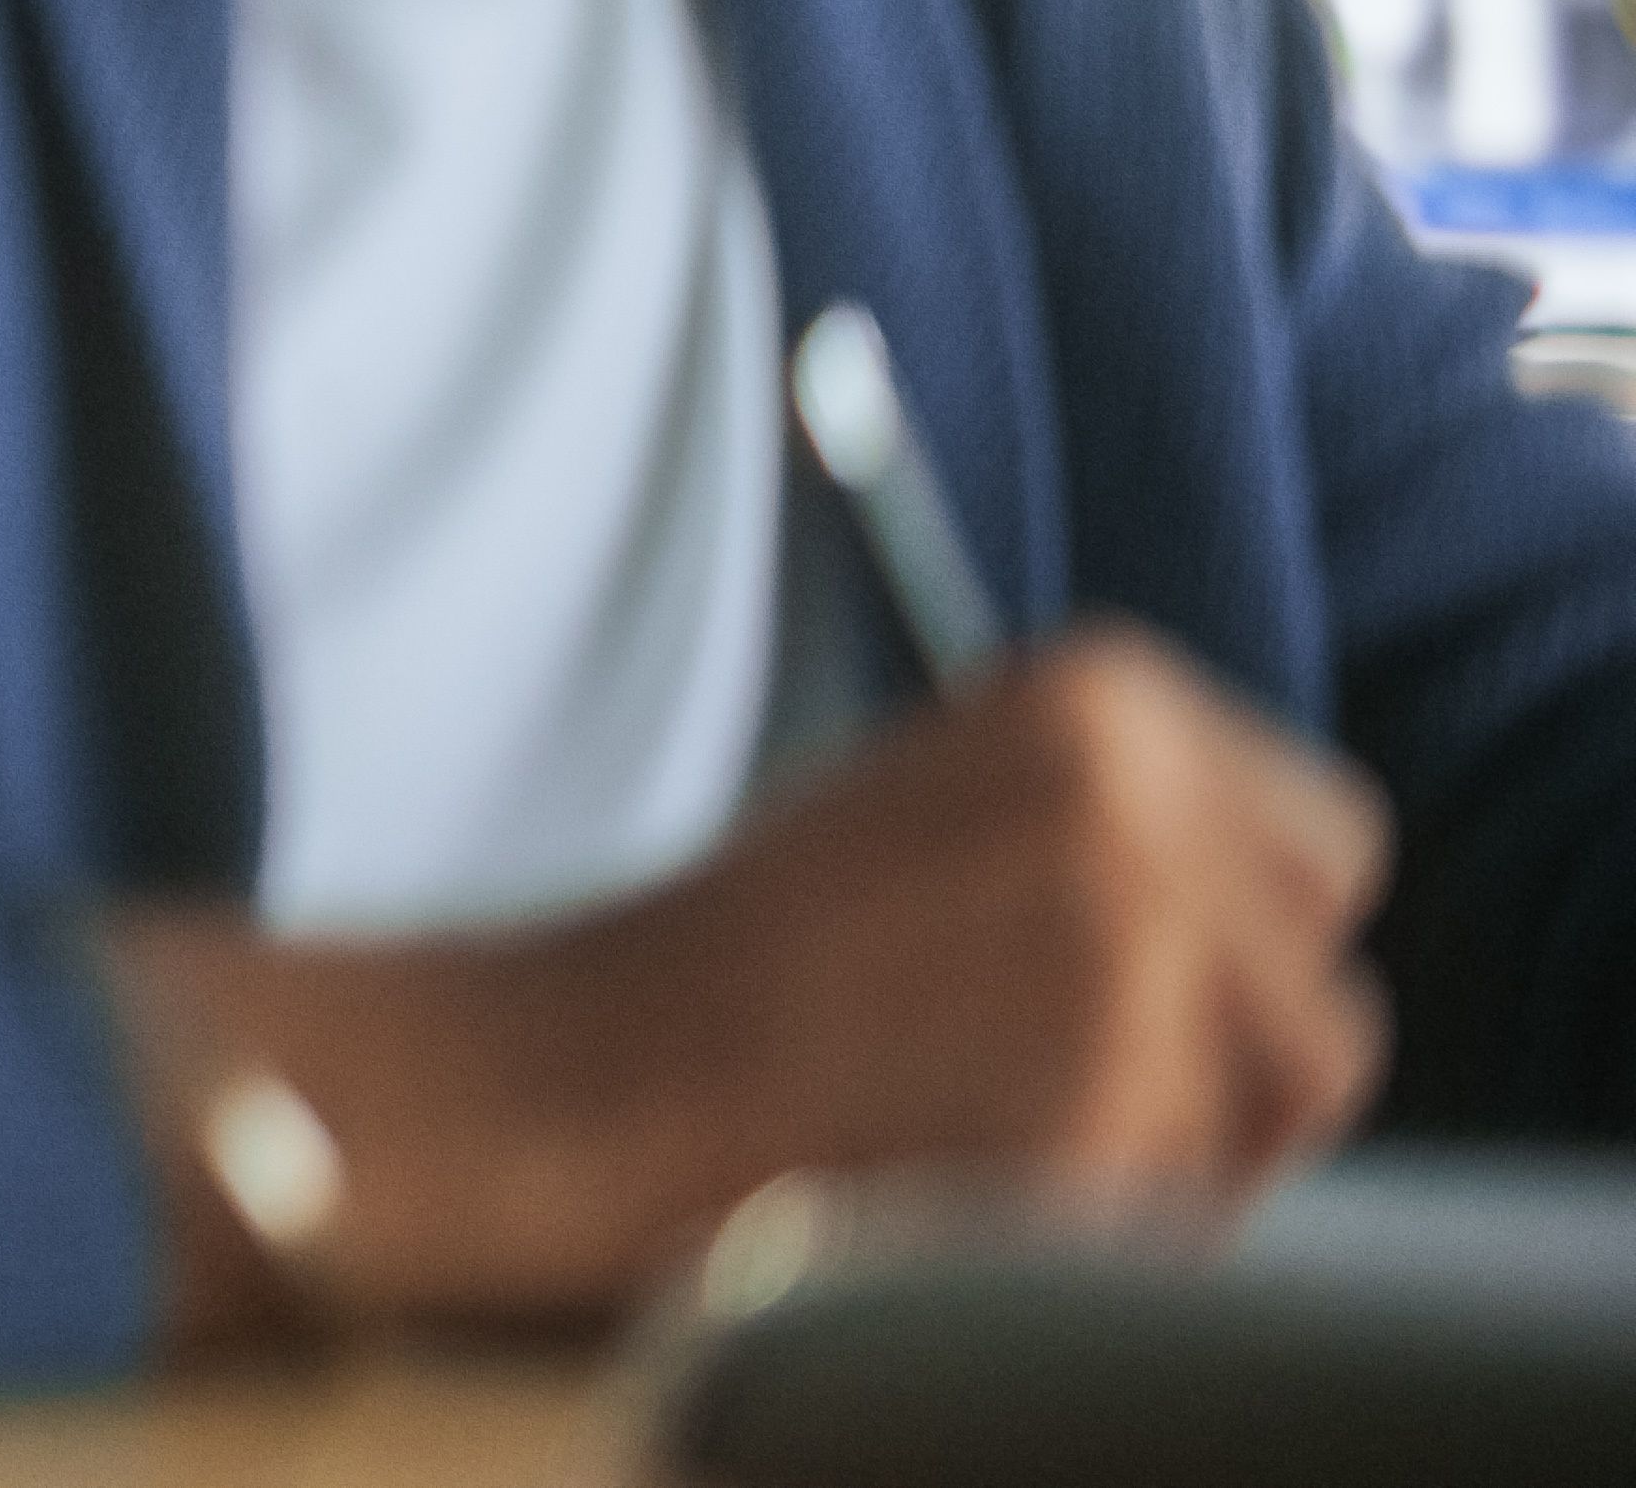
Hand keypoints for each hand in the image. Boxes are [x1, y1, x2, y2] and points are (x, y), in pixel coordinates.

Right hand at [122, 626, 1387, 1334]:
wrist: (586, 1068)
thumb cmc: (751, 958)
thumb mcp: (945, 803)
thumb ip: (1121, 827)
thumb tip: (1271, 915)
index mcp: (1103, 695)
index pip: (1329, 846)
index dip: (1240, 938)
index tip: (1130, 984)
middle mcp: (1142, 797)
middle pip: (1324, 992)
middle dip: (1227, 1061)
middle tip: (1064, 1083)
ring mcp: (1138, 944)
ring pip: (1280, 1110)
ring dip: (1174, 1151)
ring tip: (997, 1129)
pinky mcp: (1115, 1088)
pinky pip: (1193, 1204)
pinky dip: (1104, 1220)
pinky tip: (967, 1174)